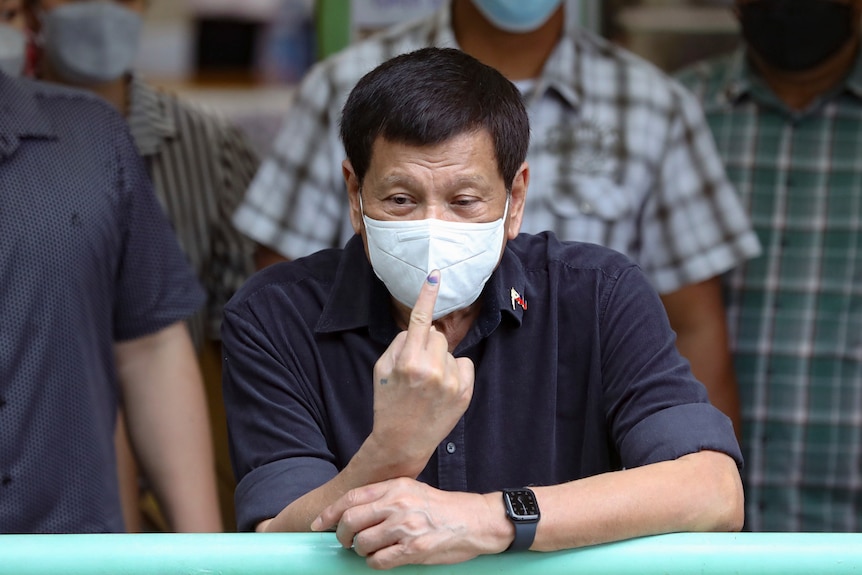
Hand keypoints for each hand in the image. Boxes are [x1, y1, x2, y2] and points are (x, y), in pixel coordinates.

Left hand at [312, 477, 502, 568]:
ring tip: (370, 550)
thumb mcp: (413, 490)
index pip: (351, 498)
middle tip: (345, 542)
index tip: (317, 524)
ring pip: (362, 543)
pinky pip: (379, 561)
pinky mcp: (414, 549)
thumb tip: (353, 510)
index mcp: (396, 487)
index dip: (329, 513)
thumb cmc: (442, 508)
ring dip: (361, 550)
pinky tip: (384, 558)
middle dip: (341, 535)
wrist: (475, 521)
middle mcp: (398, 504)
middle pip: (351, 521)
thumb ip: (385, 496)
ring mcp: (406, 527)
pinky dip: (375, 562)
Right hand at [368, 270, 474, 471]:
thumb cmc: (388, 402)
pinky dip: (455, 373)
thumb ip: (398, 344)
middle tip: (417, 369)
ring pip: (449, 351)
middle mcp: (431, 370)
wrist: (402, 441)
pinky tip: (443, 390)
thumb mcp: (381, 370)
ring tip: (428, 385)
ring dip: (441, 360)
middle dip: (427, 345)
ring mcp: (450, 382)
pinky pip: (464, 365)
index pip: (419, 320)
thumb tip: (419, 328)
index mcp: (407, 361)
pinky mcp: (465, 393)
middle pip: (436, 335)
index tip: (434, 274)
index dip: (427, 295)